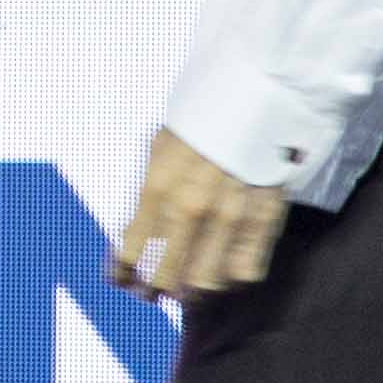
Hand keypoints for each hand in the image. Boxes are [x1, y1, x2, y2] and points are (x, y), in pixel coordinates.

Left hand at [116, 125, 288, 299]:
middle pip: (165, 275)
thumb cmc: (204, 115)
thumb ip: (150, 192)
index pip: (132, 250)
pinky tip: (222, 273)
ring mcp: (231, 217)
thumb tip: (137, 233)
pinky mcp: (265, 219)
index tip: (118, 278)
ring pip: (205, 282)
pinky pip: (245, 270)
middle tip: (149, 292)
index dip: (122, 271)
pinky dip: (230, 278)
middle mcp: (192, 208)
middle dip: (152, 288)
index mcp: (158, 186)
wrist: (261, 90)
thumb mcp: (161, 147)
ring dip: (191, 290)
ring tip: (184, 289)